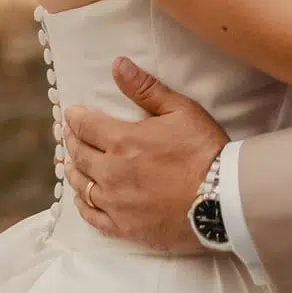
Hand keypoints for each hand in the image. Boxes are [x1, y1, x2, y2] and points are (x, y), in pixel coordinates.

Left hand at [63, 58, 227, 253]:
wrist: (222, 200)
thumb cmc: (204, 151)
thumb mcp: (180, 110)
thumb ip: (146, 88)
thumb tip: (117, 64)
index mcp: (122, 141)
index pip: (86, 126)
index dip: (76, 117)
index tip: (72, 114)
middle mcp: (111, 172)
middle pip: (79, 155)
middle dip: (72, 141)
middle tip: (68, 135)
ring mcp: (115, 202)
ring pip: (80, 185)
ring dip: (72, 171)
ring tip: (70, 163)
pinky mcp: (124, 227)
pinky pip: (92, 216)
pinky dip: (82, 204)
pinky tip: (81, 198)